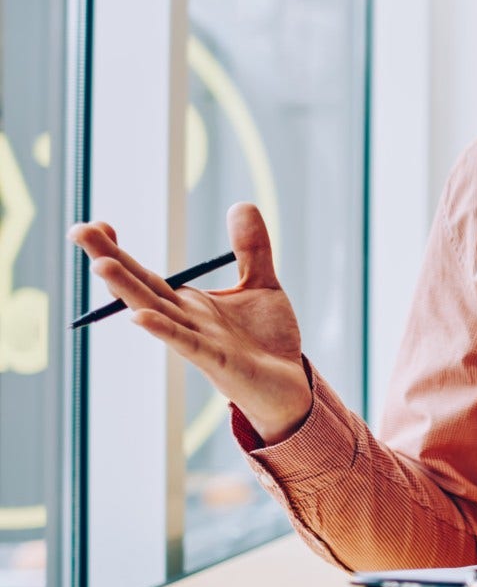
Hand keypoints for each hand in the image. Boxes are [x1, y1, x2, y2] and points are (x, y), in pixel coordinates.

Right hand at [68, 202, 312, 443]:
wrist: (289, 382)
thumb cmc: (267, 339)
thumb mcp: (262, 284)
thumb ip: (251, 248)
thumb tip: (240, 204)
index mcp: (188, 302)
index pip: (145, 273)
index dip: (121, 250)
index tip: (99, 223)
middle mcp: (184, 320)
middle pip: (139, 287)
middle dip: (109, 260)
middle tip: (77, 230)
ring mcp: (197, 341)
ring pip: (155, 313)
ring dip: (128, 291)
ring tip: (101, 267)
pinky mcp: (217, 361)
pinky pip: (186, 344)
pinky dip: (163, 330)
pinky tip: (139, 317)